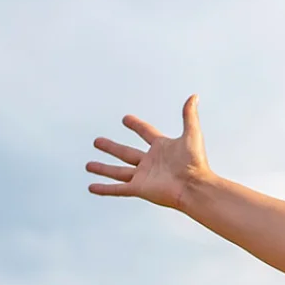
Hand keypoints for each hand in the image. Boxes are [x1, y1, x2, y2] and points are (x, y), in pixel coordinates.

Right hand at [87, 95, 213, 210]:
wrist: (194, 187)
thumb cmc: (195, 163)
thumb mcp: (192, 134)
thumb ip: (189, 115)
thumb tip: (194, 96)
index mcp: (162, 148)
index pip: (146, 133)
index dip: (136, 126)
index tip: (125, 119)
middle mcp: (150, 162)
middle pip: (126, 153)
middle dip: (111, 147)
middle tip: (97, 141)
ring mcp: (143, 176)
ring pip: (118, 171)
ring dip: (103, 168)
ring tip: (88, 165)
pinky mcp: (139, 189)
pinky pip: (117, 189)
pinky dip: (104, 188)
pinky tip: (92, 187)